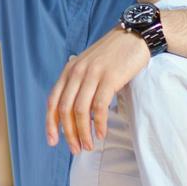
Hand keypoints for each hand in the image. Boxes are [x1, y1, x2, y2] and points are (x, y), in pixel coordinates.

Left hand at [45, 27, 148, 152]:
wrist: (135, 36)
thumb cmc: (114, 54)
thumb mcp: (89, 65)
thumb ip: (80, 82)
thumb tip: (75, 111)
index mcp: (69, 70)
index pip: (52, 100)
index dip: (51, 123)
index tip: (53, 141)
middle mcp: (76, 72)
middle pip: (65, 109)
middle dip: (68, 133)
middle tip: (76, 150)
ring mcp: (92, 74)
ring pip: (80, 111)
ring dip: (83, 132)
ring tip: (89, 146)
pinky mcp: (109, 78)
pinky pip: (99, 106)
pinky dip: (98, 123)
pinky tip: (101, 134)